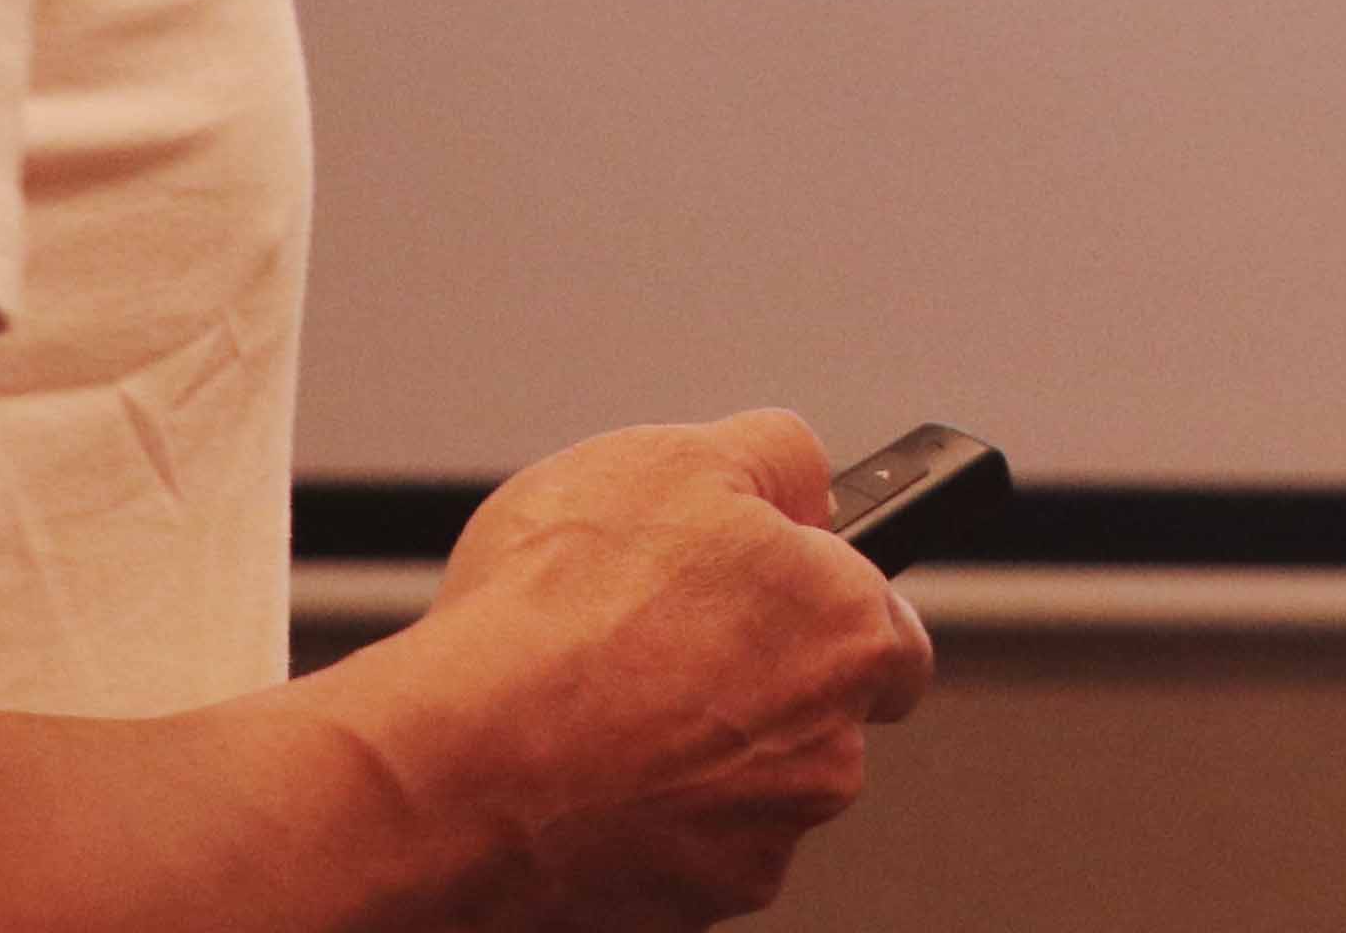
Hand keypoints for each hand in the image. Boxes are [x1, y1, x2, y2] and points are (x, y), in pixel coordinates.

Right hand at [345, 412, 935, 930]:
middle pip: (815, 709)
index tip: (763, 590)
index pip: (888, 627)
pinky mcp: (687, 903)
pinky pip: (679, 842)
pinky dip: (640, 811)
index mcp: (849, 636)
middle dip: (750, 676)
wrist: (457, 768)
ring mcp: (757, 839)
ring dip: (691, 746)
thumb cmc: (556, 615)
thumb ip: (776, 459)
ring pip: (743, 782)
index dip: (821, 600)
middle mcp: (828, 751)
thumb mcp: (672, 457)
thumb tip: (804, 476)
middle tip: (653, 633)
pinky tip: (578, 766)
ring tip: (593, 697)